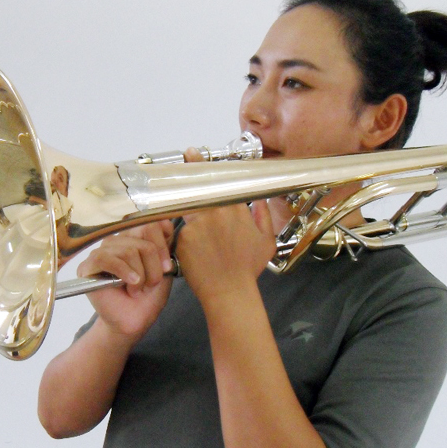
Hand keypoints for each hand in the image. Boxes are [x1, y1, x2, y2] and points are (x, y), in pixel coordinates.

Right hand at [77, 220, 175, 338]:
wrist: (133, 321)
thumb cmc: (147, 297)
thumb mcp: (163, 269)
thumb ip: (163, 246)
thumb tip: (165, 223)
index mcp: (135, 238)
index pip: (150, 222)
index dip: (162, 243)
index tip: (167, 266)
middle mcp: (118, 241)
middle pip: (142, 234)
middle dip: (153, 263)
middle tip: (152, 284)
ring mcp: (102, 252)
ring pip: (128, 249)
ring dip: (140, 274)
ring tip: (138, 289)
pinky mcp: (88, 266)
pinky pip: (106, 259)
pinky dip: (123, 272)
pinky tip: (130, 284)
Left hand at [175, 149, 275, 304]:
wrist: (230, 293)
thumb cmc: (247, 270)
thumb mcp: (266, 242)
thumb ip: (263, 217)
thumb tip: (260, 201)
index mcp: (236, 209)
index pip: (218, 181)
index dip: (204, 166)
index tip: (194, 154)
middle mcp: (215, 212)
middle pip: (198, 187)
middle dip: (189, 171)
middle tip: (184, 158)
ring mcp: (197, 224)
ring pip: (188, 211)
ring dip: (189, 215)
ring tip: (197, 230)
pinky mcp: (183, 237)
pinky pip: (180, 231)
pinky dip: (185, 238)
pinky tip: (196, 253)